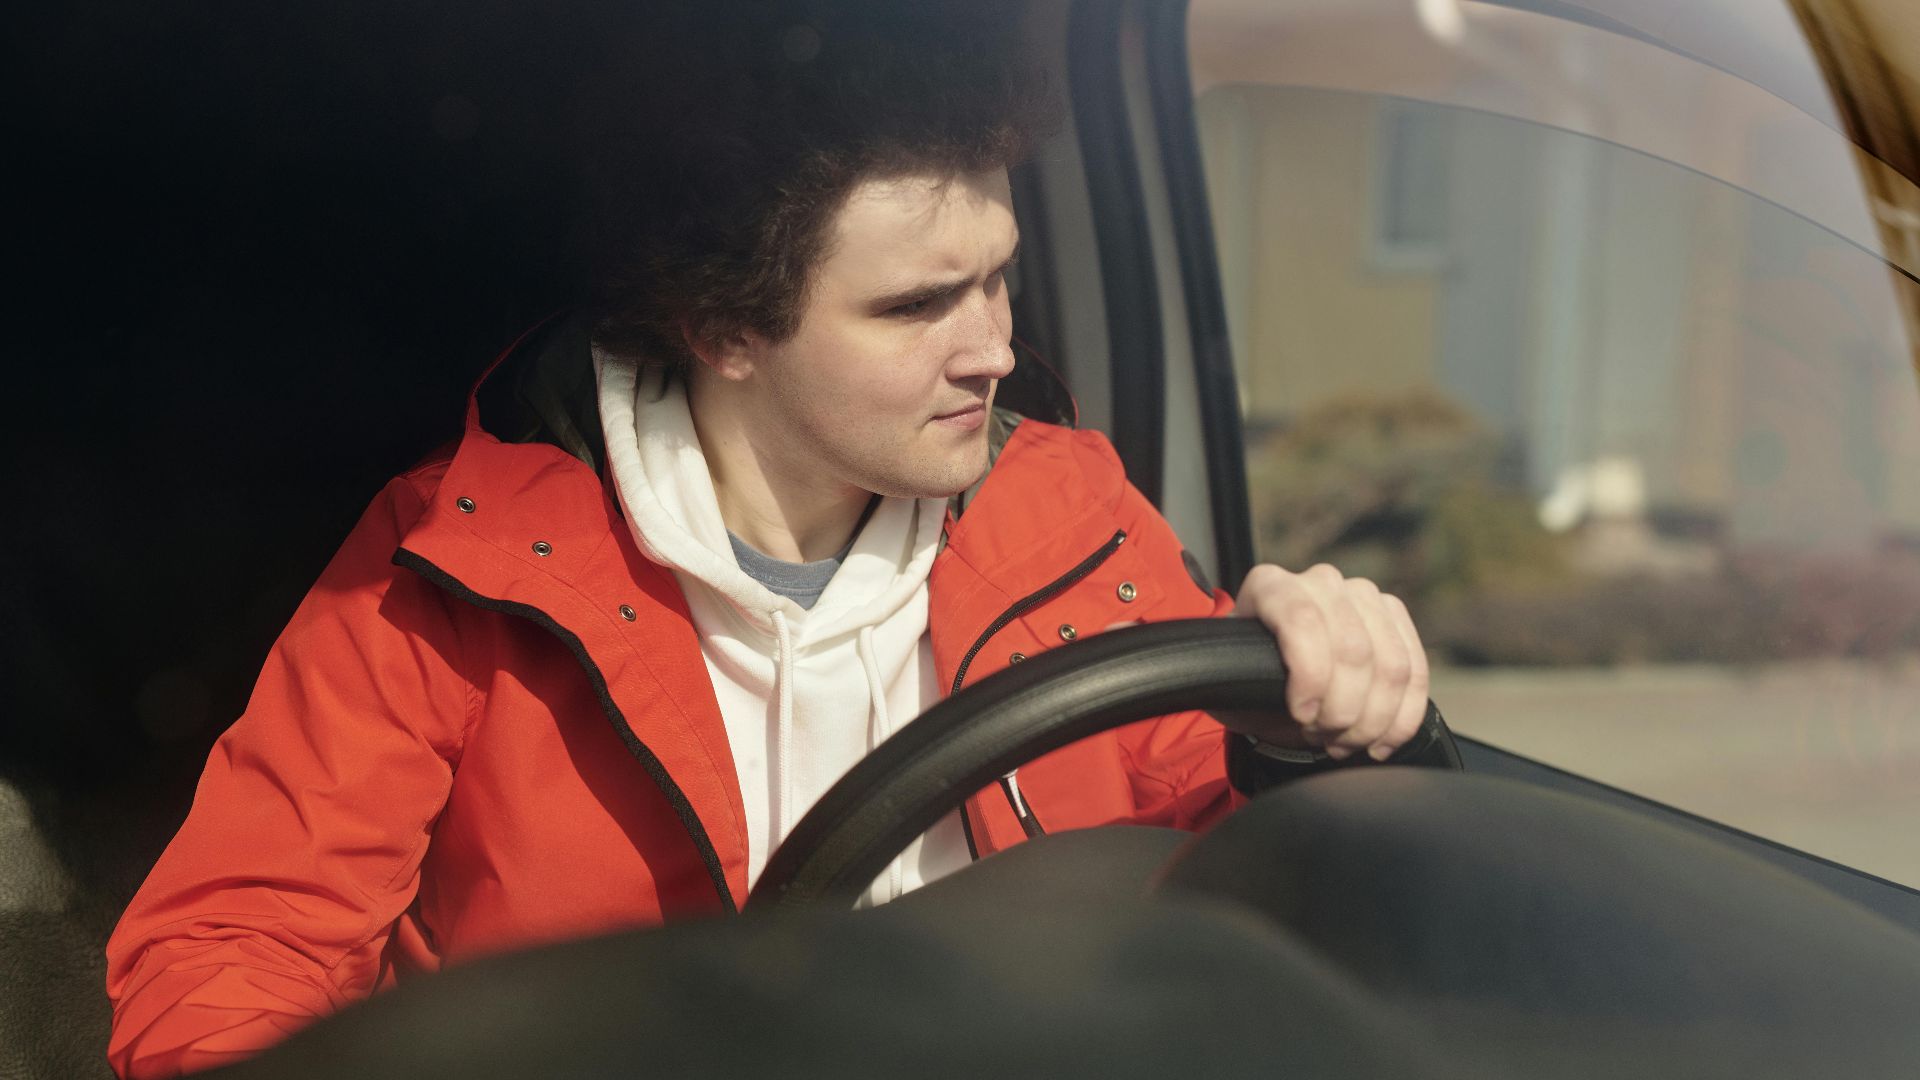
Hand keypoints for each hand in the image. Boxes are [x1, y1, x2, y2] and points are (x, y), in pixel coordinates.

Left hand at [1233, 563, 1428, 760]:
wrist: (1269, 682)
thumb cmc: (1245, 682)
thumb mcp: (1229, 685)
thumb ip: (1240, 682)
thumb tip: (1263, 691)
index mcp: (1270, 587)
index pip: (1302, 620)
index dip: (1310, 676)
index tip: (1302, 715)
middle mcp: (1318, 582)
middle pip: (1352, 648)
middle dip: (1343, 710)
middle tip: (1322, 738)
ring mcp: (1360, 595)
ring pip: (1390, 664)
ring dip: (1372, 719)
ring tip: (1344, 742)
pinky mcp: (1394, 616)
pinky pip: (1415, 670)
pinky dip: (1402, 716)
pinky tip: (1380, 743)